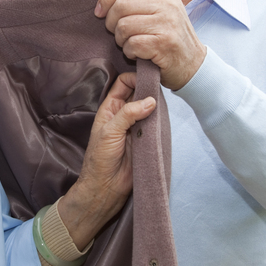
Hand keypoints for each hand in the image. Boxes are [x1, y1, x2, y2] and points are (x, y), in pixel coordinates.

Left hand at [58, 73, 155, 248]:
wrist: (106, 187)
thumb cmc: (100, 159)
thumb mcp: (109, 132)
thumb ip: (128, 114)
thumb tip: (150, 100)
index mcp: (110, 108)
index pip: (124, 83)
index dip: (135, 78)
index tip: (148, 78)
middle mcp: (124, 114)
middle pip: (139, 93)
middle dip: (149, 88)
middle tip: (160, 88)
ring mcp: (137, 126)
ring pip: (150, 108)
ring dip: (156, 105)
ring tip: (164, 103)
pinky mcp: (147, 139)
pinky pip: (156, 124)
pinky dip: (161, 120)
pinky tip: (165, 118)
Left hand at [95, 0, 206, 90]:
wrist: (194, 66)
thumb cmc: (171, 40)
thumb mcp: (161, 13)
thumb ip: (140, 3)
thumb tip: (106, 1)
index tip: (99, 12)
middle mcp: (167, 6)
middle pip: (121, 6)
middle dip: (111, 23)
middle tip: (118, 35)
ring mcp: (167, 24)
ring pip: (123, 26)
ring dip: (121, 40)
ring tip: (131, 45)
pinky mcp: (164, 44)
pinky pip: (131, 44)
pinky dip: (129, 52)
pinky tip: (138, 55)